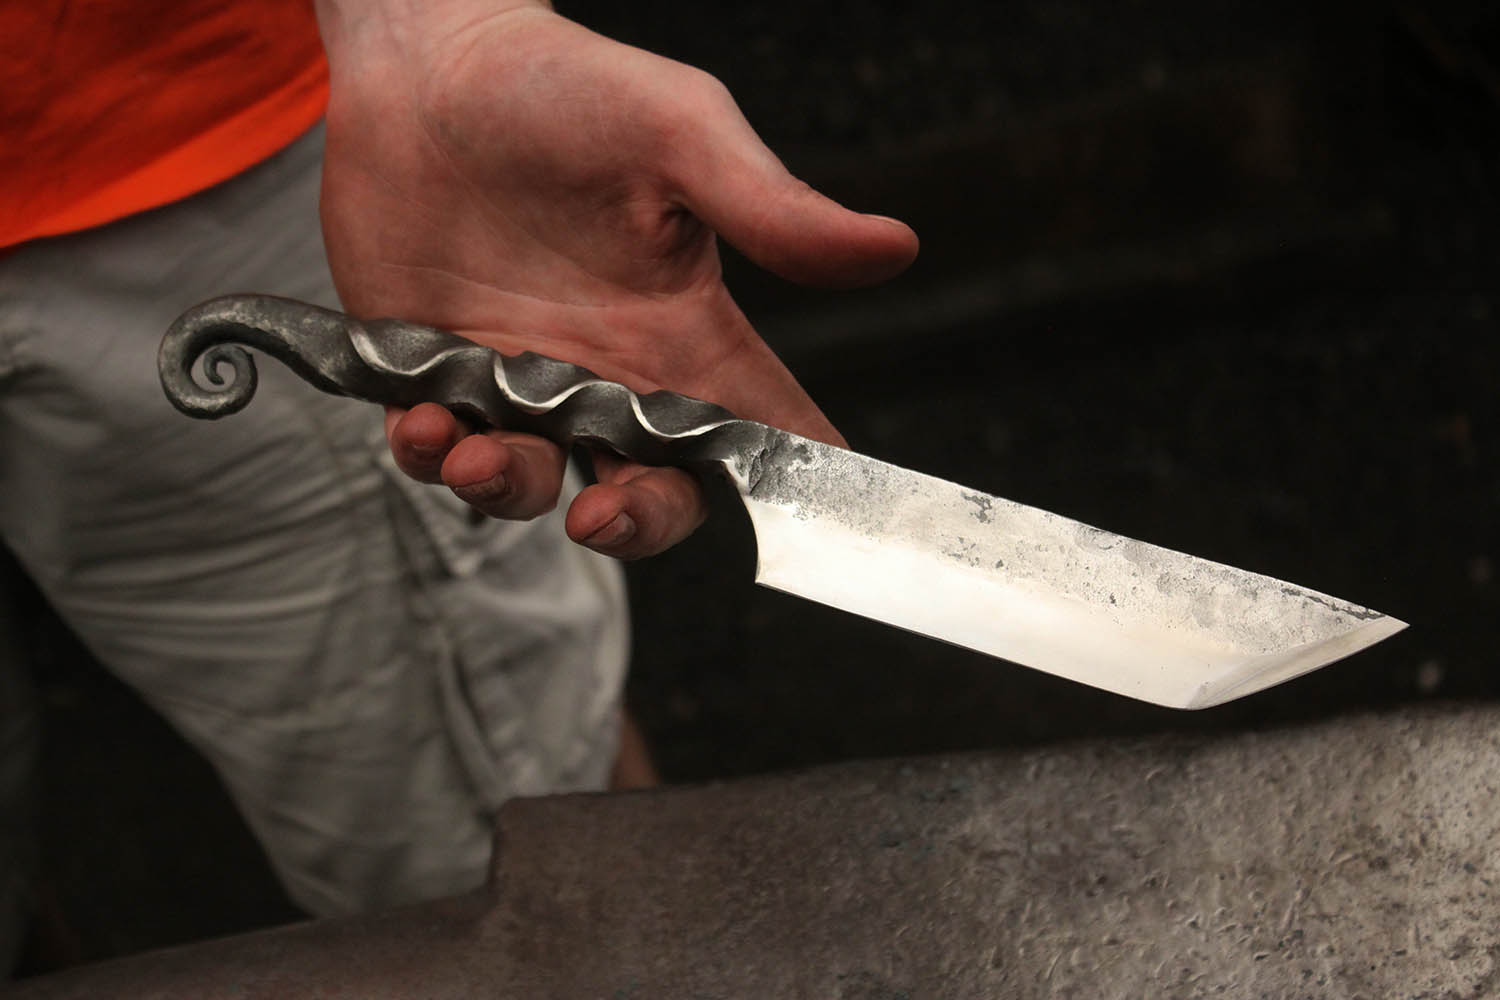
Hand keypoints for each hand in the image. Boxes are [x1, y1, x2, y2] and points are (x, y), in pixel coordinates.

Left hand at [315, 0, 917, 557]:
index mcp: (683, 330)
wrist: (432, 60)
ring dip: (511, 490)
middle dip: (633, 524)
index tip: (809, 527)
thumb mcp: (682, 134)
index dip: (790, 483)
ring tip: (480, 452)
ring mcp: (518, 378)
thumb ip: (772, 210)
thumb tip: (892, 248)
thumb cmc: (567, 85)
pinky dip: (429, 456)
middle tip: (602, 517)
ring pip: (536, 484)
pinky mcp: (432, 372)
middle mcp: (607, 371)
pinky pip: (435, 450)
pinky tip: (426, 424)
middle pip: (649, 491)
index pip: (759, 427)